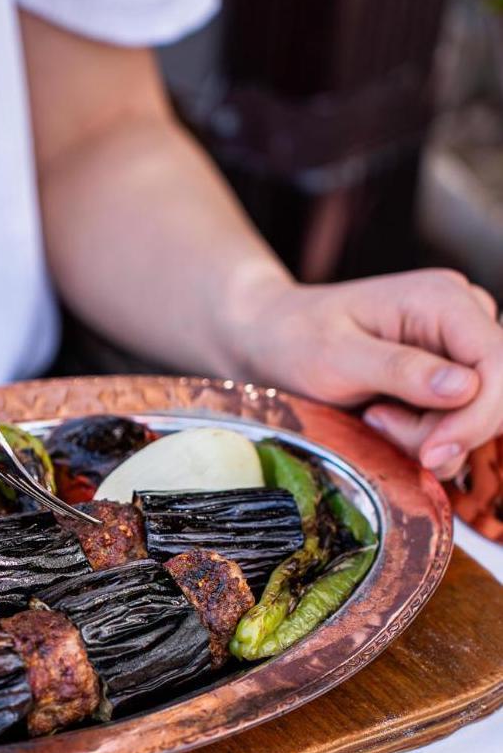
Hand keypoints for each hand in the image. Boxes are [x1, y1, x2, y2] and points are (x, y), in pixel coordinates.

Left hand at [231, 268, 501, 478]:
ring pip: (476, 419)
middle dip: (443, 431)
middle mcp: (463, 321)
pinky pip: (456, 426)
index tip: (431, 452)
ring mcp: (458, 353)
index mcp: (444, 300)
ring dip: (426, 437)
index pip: (499, 363)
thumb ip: (401, 370)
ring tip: (372, 416)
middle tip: (378, 422)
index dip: (477, 417)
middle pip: (495, 397)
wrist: (273, 340)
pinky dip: (421, 438)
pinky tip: (381, 420)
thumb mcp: (337, 356)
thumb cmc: (297, 338)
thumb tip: (466, 387)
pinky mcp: (446, 382)